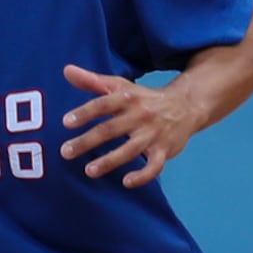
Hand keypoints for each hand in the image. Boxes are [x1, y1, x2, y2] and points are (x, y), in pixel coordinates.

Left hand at [59, 64, 198, 188]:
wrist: (187, 105)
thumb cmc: (145, 98)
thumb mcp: (121, 86)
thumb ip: (92, 81)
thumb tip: (66, 70)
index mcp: (128, 98)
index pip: (103, 104)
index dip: (85, 113)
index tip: (66, 123)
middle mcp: (140, 115)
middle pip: (111, 129)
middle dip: (87, 141)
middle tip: (65, 152)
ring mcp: (153, 134)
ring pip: (130, 149)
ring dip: (109, 161)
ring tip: (88, 171)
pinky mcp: (164, 150)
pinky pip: (154, 166)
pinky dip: (142, 176)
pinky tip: (126, 182)